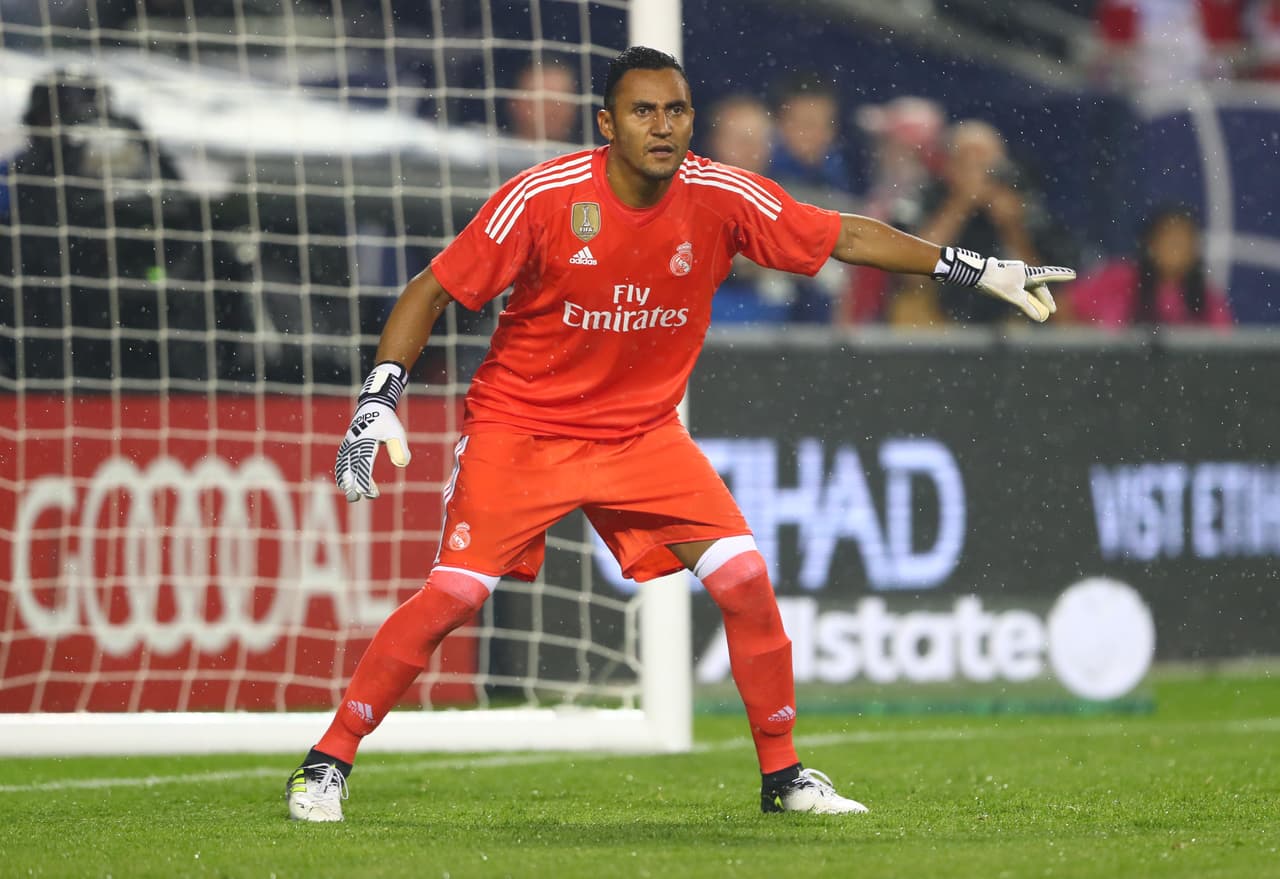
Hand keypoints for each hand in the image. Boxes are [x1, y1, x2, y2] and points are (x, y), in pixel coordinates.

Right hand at [335, 361, 411, 501]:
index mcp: (365, 442)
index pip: (364, 466)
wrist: (373, 405)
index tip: (371, 494)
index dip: (365, 481)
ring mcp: (348, 444)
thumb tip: (402, 464)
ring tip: (352, 496)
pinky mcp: (347, 445)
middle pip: (350, 468)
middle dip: (353, 485)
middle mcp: (353, 444)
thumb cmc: (387, 420)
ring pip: (343, 466)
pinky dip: (342, 473)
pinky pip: (342, 461)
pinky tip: (345, 483)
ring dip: (346, 481)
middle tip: (356, 499)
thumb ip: (400, 447)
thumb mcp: (397, 432)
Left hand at [976, 259, 1074, 321]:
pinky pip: (1020, 289)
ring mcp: (1015, 275)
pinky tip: (1023, 305)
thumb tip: (1040, 317)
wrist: (976, 274)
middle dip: (1045, 299)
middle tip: (1052, 310)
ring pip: (1029, 288)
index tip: (1073, 274)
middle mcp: (1023, 273)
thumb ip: (1027, 307)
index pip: (1048, 275)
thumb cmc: (996, 283)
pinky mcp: (1007, 279)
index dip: (1061, 276)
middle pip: (1038, 286)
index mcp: (1027, 274)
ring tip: (1039, 311)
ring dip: (1034, 299)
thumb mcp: (1013, 297)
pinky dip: (1025, 297)